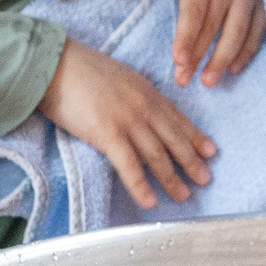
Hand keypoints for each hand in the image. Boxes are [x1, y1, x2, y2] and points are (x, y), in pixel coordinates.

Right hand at [37, 39, 214, 208]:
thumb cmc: (80, 69)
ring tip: (183, 195)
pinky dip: (141, 186)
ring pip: (157, 155)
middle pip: (174, 139)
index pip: (177, 119)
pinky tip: (150, 201)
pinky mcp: (108, 134)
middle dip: (192, 161)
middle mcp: (143, 107)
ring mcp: (128, 121)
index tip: (211, 151)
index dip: (195, 137)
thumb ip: (133, 95)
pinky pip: (129, 165)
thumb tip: (138, 108)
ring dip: (171, 178)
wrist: (54, 63)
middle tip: (205, 179)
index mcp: (146, 92)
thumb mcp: (119, 77)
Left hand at [100, 0, 265, 87]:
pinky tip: (235, 68)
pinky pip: (258, 28)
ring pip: (237, 31)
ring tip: (208, 81)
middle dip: (198, 57)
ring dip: (223, 59)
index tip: (177, 61)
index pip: (193, 10)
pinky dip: (247, 49)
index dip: (186, 37)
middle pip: (213, 26)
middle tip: (183, 80)